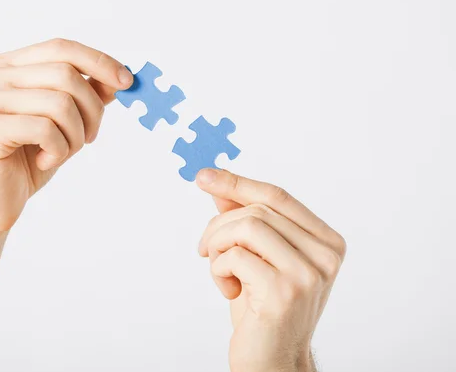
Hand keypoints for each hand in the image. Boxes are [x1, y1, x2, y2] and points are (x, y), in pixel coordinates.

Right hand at [0, 38, 132, 231]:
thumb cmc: (29, 156)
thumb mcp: (65, 121)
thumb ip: (87, 94)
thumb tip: (121, 77)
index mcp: (9, 65)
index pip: (61, 48)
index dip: (98, 62)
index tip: (127, 82)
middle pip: (65, 75)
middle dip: (92, 109)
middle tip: (90, 136)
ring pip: (60, 103)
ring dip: (75, 135)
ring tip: (64, 152)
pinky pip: (45, 129)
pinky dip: (58, 150)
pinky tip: (45, 161)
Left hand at [196, 169, 346, 371]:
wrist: (273, 361)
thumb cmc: (262, 308)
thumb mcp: (254, 257)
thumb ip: (242, 219)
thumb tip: (218, 183)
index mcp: (326, 241)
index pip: (277, 196)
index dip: (237, 182)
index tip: (204, 176)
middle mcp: (325, 255)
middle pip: (258, 209)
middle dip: (219, 225)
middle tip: (206, 249)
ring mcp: (308, 274)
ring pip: (247, 226)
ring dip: (218, 246)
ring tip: (219, 270)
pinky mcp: (284, 292)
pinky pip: (235, 256)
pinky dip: (219, 269)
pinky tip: (228, 290)